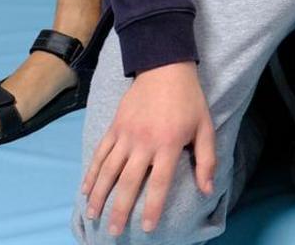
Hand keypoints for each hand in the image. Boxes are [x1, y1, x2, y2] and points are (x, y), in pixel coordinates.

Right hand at [81, 61, 214, 236]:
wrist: (165, 66)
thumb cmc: (189, 100)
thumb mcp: (205, 127)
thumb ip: (207, 159)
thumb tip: (207, 189)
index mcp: (168, 144)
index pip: (158, 183)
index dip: (152, 207)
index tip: (147, 228)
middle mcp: (144, 142)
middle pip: (128, 182)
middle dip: (119, 209)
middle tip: (113, 231)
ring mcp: (126, 134)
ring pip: (108, 170)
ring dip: (99, 195)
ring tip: (93, 215)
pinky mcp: (115, 126)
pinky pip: (100, 153)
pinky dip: (91, 172)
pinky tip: (86, 189)